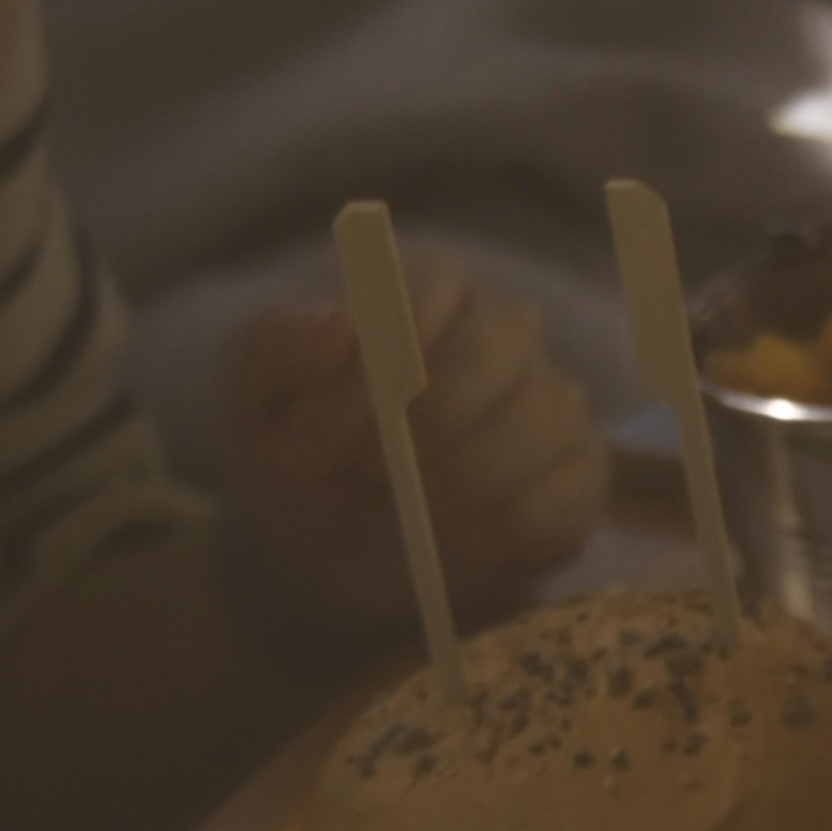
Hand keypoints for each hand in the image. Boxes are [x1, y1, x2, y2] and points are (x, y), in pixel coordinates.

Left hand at [223, 255, 607, 623]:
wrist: (320, 543)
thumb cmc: (292, 449)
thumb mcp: (252, 397)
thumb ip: (276, 346)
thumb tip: (334, 319)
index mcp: (426, 287)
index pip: (428, 292)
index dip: (377, 368)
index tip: (323, 435)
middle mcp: (503, 328)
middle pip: (499, 348)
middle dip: (427, 427)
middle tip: (374, 479)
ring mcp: (552, 400)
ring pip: (543, 422)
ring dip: (464, 484)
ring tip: (412, 515)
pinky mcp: (580, 477)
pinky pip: (567, 498)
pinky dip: (504, 532)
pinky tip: (454, 540)